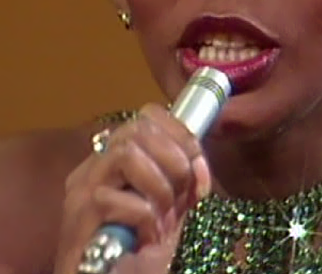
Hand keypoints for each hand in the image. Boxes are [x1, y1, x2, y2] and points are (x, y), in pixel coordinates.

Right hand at [53, 103, 210, 273]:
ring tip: (163, 216)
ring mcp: (82, 189)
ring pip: (125, 153)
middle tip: (183, 193)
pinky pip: (113, 198)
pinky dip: (143, 218)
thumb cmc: (146, 250)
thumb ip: (187, 178)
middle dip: (174, 157)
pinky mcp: (77, 217)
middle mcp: (96, 165)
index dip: (180, 132)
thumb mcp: (177, 205)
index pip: (148, 116)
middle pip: (138, 127)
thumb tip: (198, 159)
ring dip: (158, 186)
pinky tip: (147, 238)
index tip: (198, 162)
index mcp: (120, 157)